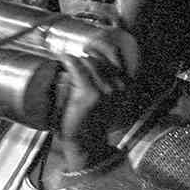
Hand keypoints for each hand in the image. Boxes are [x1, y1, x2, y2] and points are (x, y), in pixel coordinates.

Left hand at [54, 29, 140, 168]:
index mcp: (126, 86)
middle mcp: (119, 86)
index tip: (93, 46)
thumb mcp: (109, 101)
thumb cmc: (94, 122)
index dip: (104, 46)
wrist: (87, 144)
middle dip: (88, 53)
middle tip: (78, 54)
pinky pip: (78, 68)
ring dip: (78, 58)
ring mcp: (105, 90)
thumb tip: (96, 63)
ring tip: (69, 59)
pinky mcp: (89, 93)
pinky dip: (69, 61)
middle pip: (101, 57)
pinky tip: (64, 58)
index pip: (117, 55)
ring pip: (89, 61)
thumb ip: (109, 84)